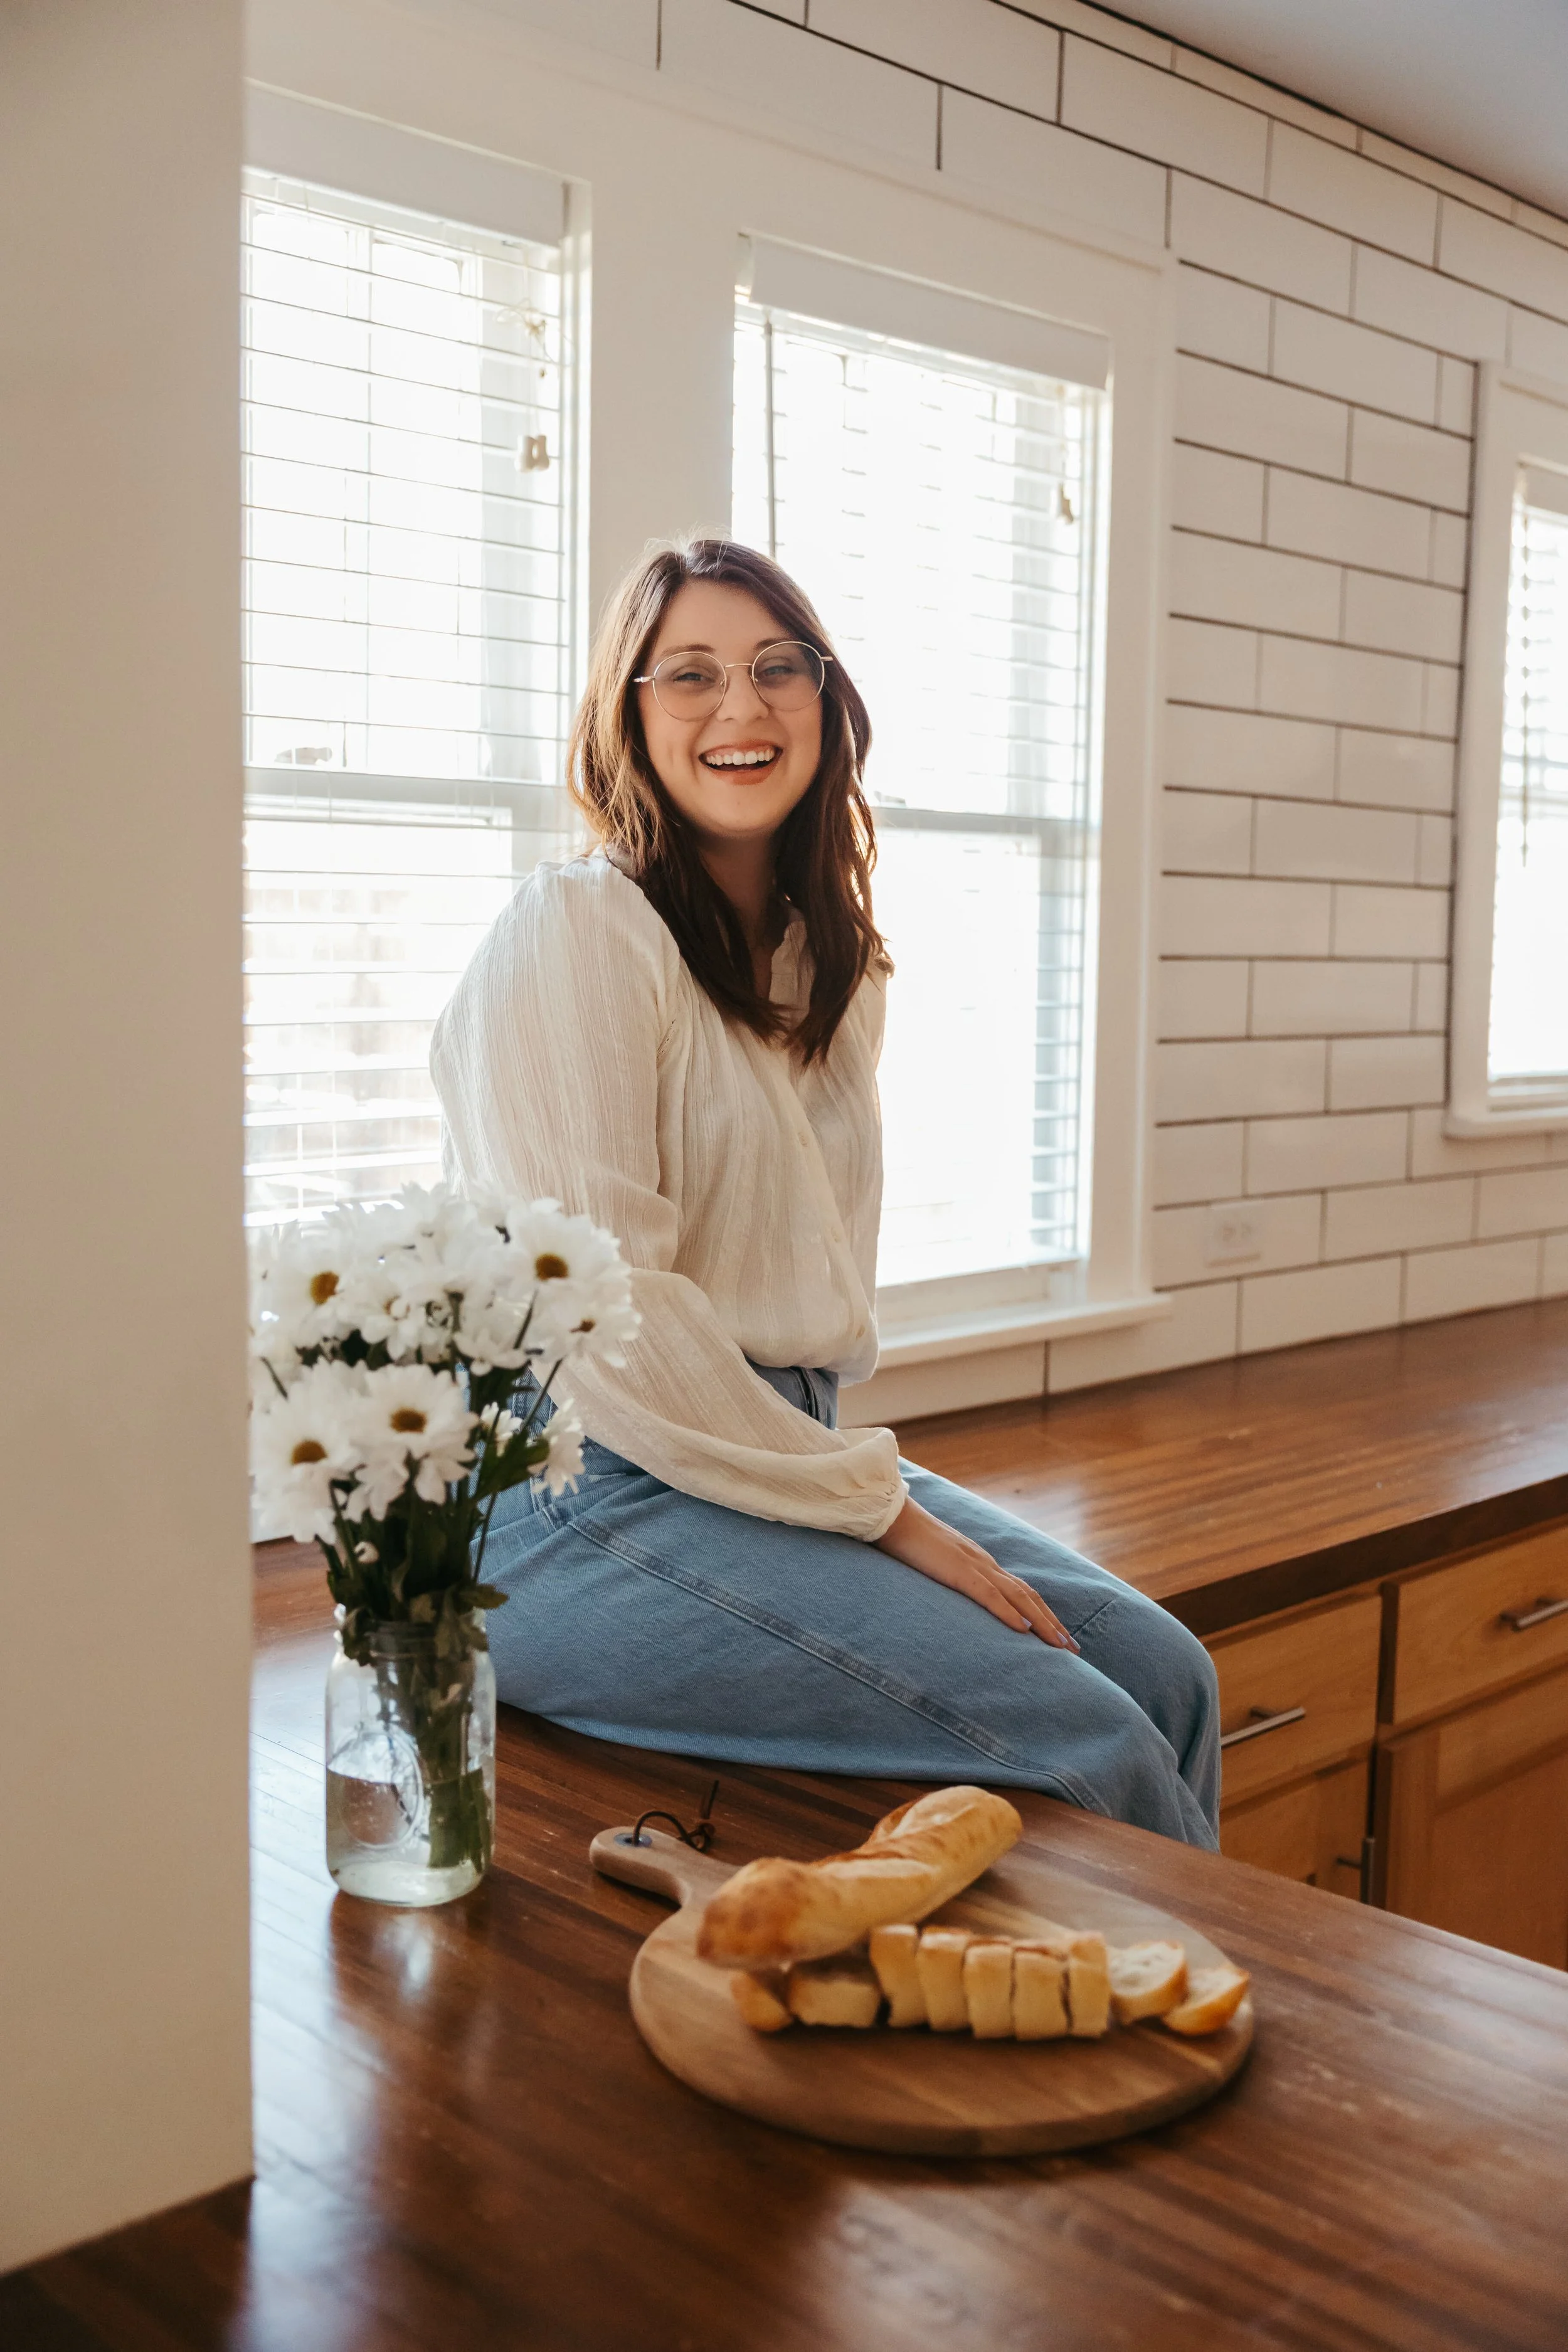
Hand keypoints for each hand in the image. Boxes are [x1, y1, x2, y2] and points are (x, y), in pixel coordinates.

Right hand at [874, 1498, 1079, 1648]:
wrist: (891, 1516)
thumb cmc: (908, 1540)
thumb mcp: (935, 1563)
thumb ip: (950, 1576)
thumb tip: (956, 1593)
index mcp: (980, 1563)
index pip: (1020, 1591)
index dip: (1041, 1613)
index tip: (1057, 1636)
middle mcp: (985, 1564)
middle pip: (1028, 1596)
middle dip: (1052, 1624)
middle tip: (1073, 1650)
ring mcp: (973, 1566)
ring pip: (1018, 1597)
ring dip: (1042, 1623)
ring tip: (1060, 1646)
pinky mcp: (958, 1571)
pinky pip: (988, 1595)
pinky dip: (1008, 1613)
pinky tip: (1023, 1630)